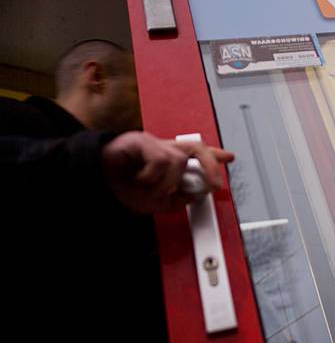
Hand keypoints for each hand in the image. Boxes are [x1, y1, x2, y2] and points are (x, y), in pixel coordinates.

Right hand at [102, 131, 233, 212]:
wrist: (95, 179)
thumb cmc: (122, 186)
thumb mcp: (154, 202)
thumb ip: (175, 200)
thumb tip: (196, 195)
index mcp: (169, 160)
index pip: (197, 153)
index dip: (214, 155)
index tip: (230, 157)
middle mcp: (164, 149)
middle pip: (197, 148)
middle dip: (210, 165)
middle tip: (214, 184)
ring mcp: (153, 143)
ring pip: (178, 160)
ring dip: (168, 183)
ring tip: (152, 191)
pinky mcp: (140, 140)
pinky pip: (160, 160)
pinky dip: (153, 177)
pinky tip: (140, 180)